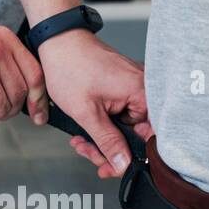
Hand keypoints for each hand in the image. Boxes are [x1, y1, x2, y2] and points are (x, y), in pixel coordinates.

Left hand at [38, 30, 151, 178]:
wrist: (58, 41)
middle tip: (89, 154)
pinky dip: (104, 124)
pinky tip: (86, 128)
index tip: (112, 167)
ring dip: (102, 139)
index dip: (132, 157)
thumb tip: (123, 163)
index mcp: (142, 93)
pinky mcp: (124, 87)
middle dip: (109, 149)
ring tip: (81, 141)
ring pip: (125, 127)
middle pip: (137, 135)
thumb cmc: (71, 67)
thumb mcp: (87, 113)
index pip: (150, 137)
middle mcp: (144, 89)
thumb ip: (108, 141)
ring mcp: (134, 87)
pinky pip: (120, 114)